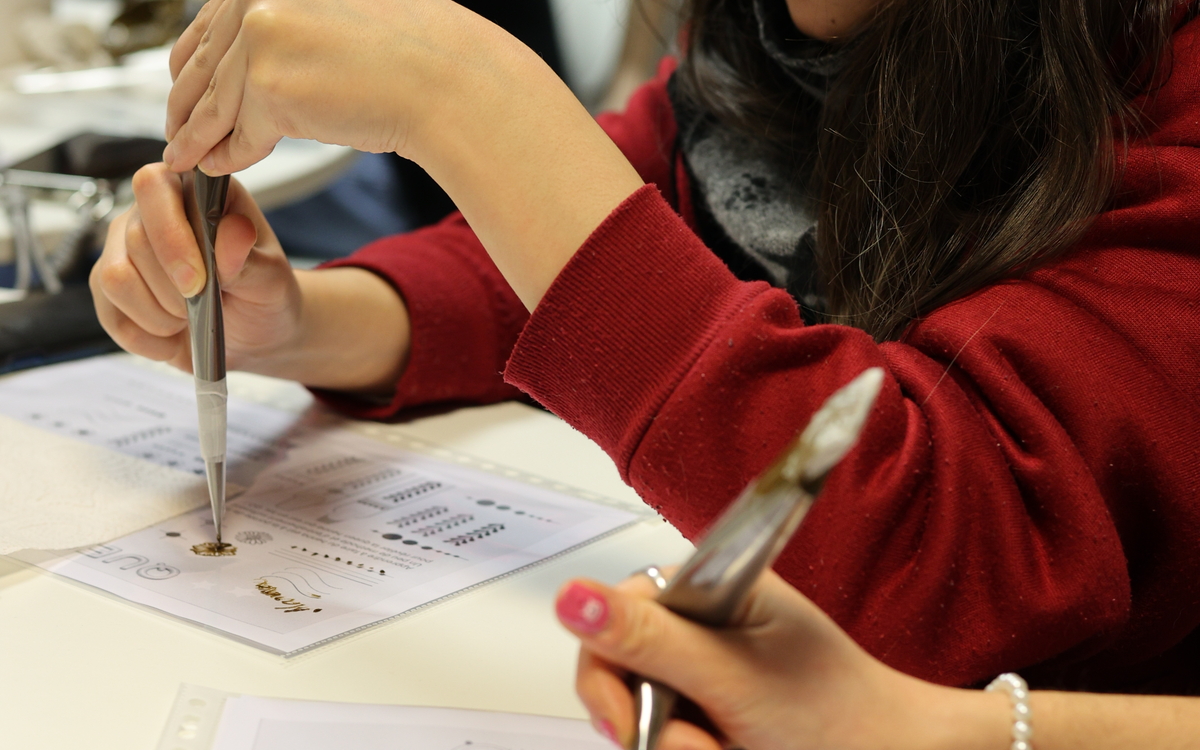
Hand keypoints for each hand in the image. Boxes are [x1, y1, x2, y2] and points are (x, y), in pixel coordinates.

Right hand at [91, 163, 300, 372]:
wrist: (255, 332)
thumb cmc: (263, 292)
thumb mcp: (269, 277)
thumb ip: (249, 257)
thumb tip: (234, 232)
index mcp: (192, 192)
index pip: (154, 186)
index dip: (171, 235)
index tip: (198, 281)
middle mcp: (148, 213)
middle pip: (134, 240)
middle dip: (173, 288)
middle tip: (205, 303)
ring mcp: (121, 249)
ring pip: (115, 278)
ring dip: (159, 314)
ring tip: (190, 318)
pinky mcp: (107, 288)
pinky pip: (109, 314)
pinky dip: (148, 337)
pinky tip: (174, 336)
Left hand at [163, 0, 486, 174]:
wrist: (446, 81)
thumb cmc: (412, 54)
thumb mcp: (335, 20)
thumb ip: (288, 28)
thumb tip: (249, 60)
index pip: (212, 24)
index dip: (196, 65)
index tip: (188, 92)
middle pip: (204, 63)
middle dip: (187, 104)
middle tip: (179, 133)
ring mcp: (260, 36)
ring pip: (215, 102)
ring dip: (199, 136)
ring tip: (191, 159)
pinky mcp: (268, 84)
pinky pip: (239, 133)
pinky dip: (228, 155)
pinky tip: (221, 167)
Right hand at [555, 569, 955, 749]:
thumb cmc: (837, 713)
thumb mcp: (734, 679)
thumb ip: (649, 641)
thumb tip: (573, 597)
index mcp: (709, 584)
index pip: (614, 606)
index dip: (606, 664)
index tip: (625, 718)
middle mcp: (698, 618)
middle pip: (614, 662)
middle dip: (642, 717)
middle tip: (692, 745)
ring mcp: (700, 665)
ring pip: (633, 706)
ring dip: (670, 744)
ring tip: (722, 749)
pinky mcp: (704, 705)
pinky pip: (659, 732)